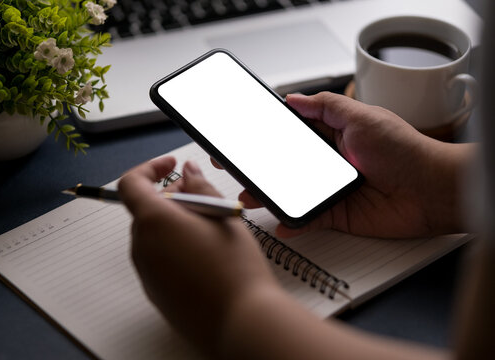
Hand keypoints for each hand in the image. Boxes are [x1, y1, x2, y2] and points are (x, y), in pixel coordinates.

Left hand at [118, 157, 278, 353]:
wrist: (242, 322)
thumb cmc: (236, 267)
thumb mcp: (223, 215)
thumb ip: (200, 187)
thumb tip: (187, 172)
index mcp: (154, 222)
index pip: (131, 184)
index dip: (149, 169)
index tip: (170, 166)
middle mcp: (142, 247)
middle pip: (146, 211)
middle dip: (170, 198)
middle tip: (202, 199)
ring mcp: (146, 273)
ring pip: (153, 235)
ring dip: (174, 223)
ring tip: (210, 230)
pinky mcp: (155, 292)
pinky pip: (158, 259)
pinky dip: (175, 247)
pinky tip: (206, 256)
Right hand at [235, 92, 473, 237]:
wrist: (431, 190)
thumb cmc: (405, 150)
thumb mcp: (363, 116)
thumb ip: (326, 106)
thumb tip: (294, 97)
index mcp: (332, 135)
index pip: (291, 133)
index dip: (266, 134)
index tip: (243, 135)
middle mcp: (327, 162)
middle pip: (284, 164)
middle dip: (258, 166)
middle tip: (233, 166)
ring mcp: (329, 189)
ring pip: (290, 192)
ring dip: (268, 195)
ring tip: (248, 195)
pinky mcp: (336, 214)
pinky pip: (308, 219)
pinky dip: (293, 223)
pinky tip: (280, 223)